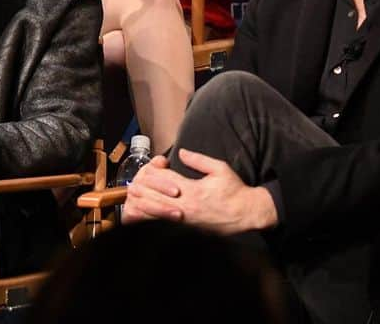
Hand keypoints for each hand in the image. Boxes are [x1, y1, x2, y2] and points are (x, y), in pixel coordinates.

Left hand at [122, 149, 276, 234]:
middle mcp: (185, 206)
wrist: (247, 215)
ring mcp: (185, 219)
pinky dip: (151, 218)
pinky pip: (163, 223)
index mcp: (193, 190)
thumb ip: (199, 160)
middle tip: (134, 181)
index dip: (153, 170)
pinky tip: (143, 214)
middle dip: (142, 187)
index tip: (152, 165)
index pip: (164, 178)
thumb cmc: (235, 191)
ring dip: (142, 204)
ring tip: (132, 197)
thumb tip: (181, 152)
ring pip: (156, 212)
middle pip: (154, 195)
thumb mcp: (220, 169)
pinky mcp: (186, 228)